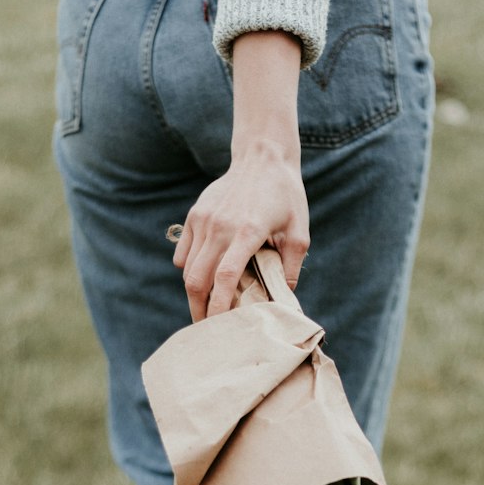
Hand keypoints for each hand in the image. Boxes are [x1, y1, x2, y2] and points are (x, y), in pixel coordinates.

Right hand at [173, 140, 309, 319]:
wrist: (263, 157)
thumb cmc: (286, 196)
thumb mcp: (299, 231)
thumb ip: (291, 266)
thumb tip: (285, 299)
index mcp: (247, 232)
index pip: (225, 278)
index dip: (219, 306)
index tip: (219, 325)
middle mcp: (220, 227)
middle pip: (197, 280)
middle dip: (199, 309)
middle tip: (206, 327)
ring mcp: (204, 220)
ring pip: (187, 269)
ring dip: (194, 292)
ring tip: (204, 306)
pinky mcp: (195, 215)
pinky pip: (183, 253)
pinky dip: (188, 270)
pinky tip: (202, 277)